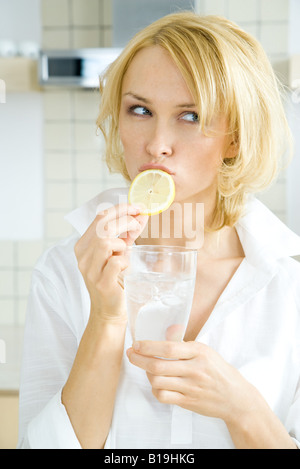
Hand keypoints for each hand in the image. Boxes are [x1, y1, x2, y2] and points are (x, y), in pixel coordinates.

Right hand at [75, 204, 147, 322]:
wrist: (109, 312)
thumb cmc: (115, 281)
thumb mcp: (118, 253)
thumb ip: (126, 235)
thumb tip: (141, 214)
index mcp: (84, 246)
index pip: (99, 217)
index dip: (120, 208)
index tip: (137, 207)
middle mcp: (83, 256)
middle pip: (103, 226)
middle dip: (125, 220)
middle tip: (139, 224)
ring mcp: (90, 270)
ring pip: (105, 241)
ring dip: (122, 243)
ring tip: (127, 252)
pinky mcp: (102, 283)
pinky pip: (116, 261)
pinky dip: (125, 260)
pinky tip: (126, 267)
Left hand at [126, 340, 259, 423]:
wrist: (236, 398)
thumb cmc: (219, 372)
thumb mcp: (206, 351)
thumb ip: (185, 344)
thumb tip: (167, 331)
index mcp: (199, 352)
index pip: (168, 348)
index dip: (148, 346)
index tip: (136, 344)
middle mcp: (195, 369)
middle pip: (158, 366)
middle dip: (139, 360)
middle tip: (131, 355)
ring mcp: (191, 387)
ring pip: (158, 381)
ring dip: (147, 375)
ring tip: (147, 370)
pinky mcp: (188, 401)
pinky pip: (163, 396)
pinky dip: (155, 390)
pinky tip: (157, 385)